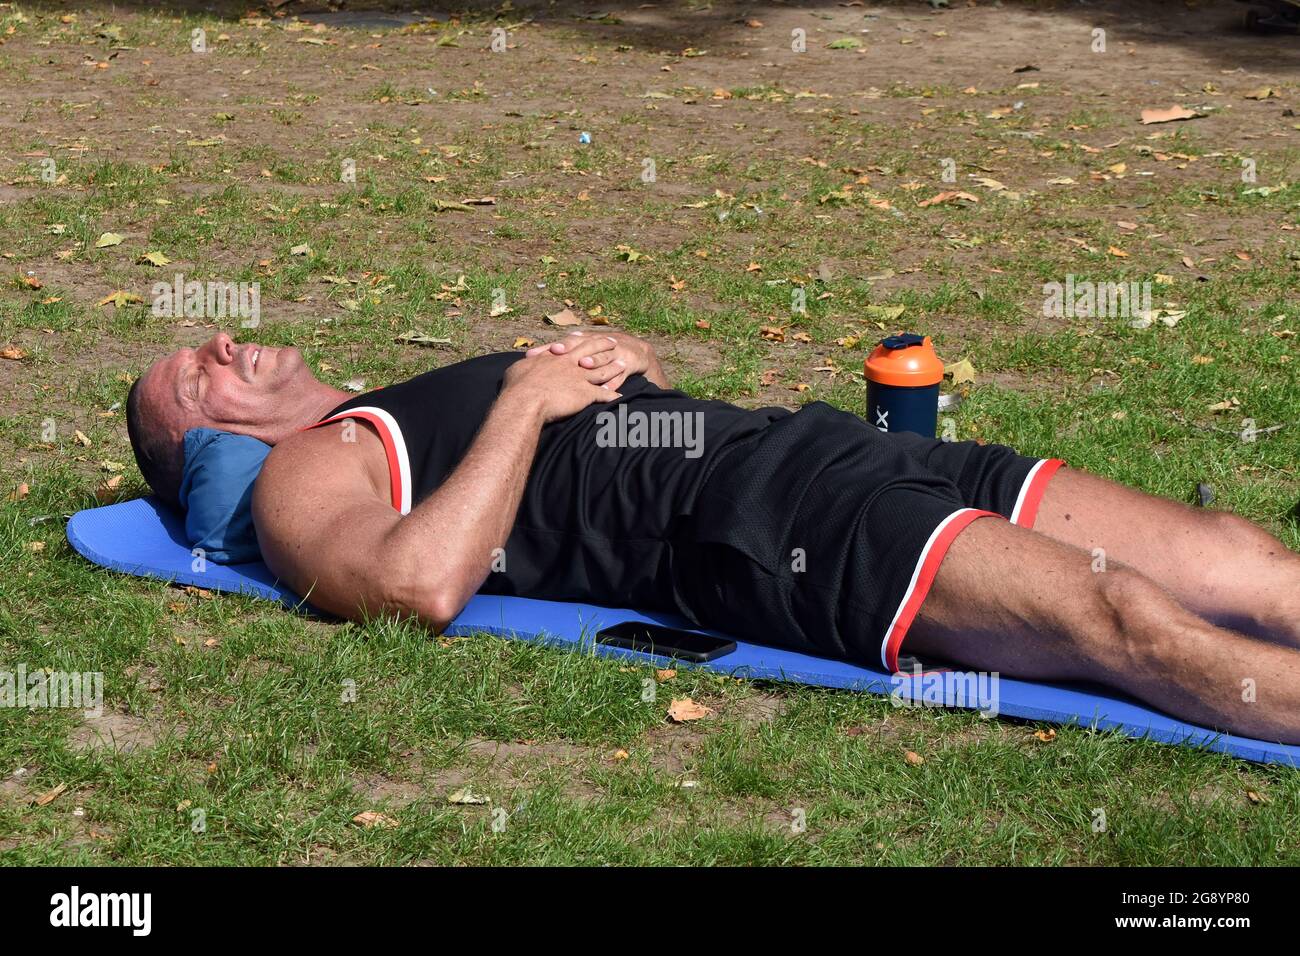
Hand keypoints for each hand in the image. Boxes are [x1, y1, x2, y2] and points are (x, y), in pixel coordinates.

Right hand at [503, 334, 623, 422]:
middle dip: (604, 347)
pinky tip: (621, 396)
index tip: (589, 336)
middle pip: (592, 352)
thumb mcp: (518, 369)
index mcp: (556, 357)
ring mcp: (580, 378)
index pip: (572, 346)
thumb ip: (525, 365)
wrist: (526, 399)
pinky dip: (613, 395)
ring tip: (623, 365)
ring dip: (614, 369)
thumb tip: (523, 364)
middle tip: (614, 343)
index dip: (582, 340)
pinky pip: (603, 395)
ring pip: (602, 371)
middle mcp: (570, 364)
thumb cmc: (518, 385)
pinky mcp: (585, 394)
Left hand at [526, 330, 659, 390]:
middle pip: (580, 345)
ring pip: (601, 357)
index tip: (532, 353)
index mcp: (583, 341)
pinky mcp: (628, 365)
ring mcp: (613, 354)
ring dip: (593, 360)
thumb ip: (560, 356)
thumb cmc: (602, 353)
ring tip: (583, 364)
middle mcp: (597, 345)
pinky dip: (614, 382)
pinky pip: (620, 375)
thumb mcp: (582, 350)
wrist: (636, 351)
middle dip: (569, 348)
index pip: (562, 343)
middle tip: (556, 352)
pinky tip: (608, 388)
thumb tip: (530, 360)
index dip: (548, 347)